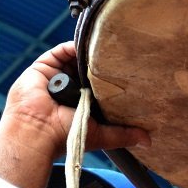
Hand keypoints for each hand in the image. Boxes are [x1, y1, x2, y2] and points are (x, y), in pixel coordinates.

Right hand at [0, 42, 150, 187]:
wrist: (38, 131)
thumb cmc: (66, 136)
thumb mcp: (101, 134)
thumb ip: (124, 134)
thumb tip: (149, 141)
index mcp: (81, 102)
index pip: (99, 84)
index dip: (111, 77)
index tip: (128, 70)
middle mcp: (69, 88)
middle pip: (87, 69)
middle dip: (100, 63)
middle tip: (119, 55)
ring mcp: (56, 77)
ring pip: (75, 58)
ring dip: (88, 54)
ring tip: (104, 48)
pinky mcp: (43, 67)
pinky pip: (60, 51)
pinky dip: (72, 47)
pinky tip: (86, 46)